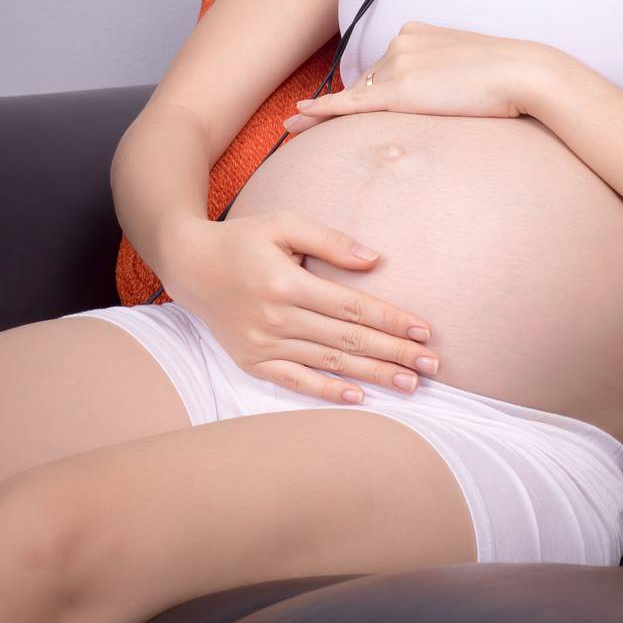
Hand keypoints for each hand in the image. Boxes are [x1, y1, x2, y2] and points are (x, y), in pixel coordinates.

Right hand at [161, 211, 441, 401]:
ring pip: (329, 363)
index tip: (424, 331)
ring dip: (373, 376)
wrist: (190, 264)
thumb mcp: (285, 224)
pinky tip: (359, 398)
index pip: (351, 306)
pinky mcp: (252, 362)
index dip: (391, 320)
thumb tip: (374, 260)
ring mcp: (262, 344)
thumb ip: (330, 240)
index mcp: (286, 282)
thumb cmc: (244, 239)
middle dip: (394, 353)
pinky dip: (327, 392)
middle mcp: (275, 317)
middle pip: (347, 340)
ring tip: (410, 384)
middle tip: (433, 366)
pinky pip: (295, 381)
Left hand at [282, 21, 544, 130]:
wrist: (523, 73)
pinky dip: (321, 112)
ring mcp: (398, 66)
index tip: (370, 105)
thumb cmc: (509, 75)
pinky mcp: (398, 92)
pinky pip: (350, 104)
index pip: (386, 65)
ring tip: (301, 132)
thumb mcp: (472, 66)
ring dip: (336, 115)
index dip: (380, 90)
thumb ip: (447, 74)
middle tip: (333, 125)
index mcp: (417, 31)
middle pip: (369, 81)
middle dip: (359, 105)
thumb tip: (444, 92)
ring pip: (359, 96)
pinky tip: (297, 119)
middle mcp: (401, 43)